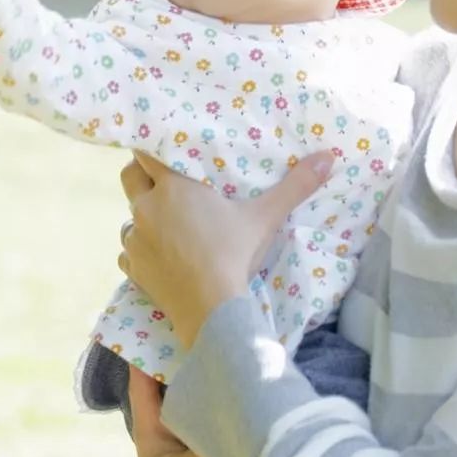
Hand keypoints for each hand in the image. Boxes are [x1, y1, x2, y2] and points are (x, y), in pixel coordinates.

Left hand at [117, 149, 334, 348]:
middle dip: (141, 175)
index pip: (146, 151)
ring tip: (165, 221)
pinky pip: (128, 250)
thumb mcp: (265, 218)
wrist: (211, 309)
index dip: (152, 147)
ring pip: (129, 215)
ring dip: (142, 214)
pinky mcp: (132, 266)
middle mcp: (146, 206)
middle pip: (129, 176)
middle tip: (163, 180)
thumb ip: (295, 185)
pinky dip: (140, 249)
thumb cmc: (235, 255)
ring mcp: (135, 237)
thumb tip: (329, 157)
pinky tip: (159, 255)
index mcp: (173, 186)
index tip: (163, 148)